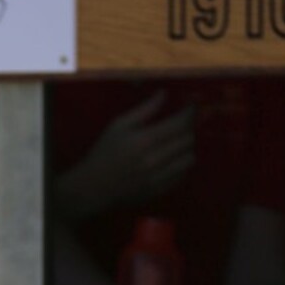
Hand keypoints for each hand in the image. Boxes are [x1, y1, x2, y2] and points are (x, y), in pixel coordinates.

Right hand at [58, 93, 195, 218]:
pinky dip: (181, 165)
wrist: (93, 188)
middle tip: (182, 124)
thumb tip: (164, 94)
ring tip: (178, 142)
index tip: (191, 106)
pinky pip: (182, 176)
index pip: (180, 123)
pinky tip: (172, 160)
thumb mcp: (119, 125)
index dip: (190, 113)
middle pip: (188, 140)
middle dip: (189, 129)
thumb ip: (144, 110)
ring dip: (187, 148)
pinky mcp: (158, 191)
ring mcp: (158, 178)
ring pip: (189, 159)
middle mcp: (155, 159)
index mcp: (145, 140)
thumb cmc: (104, 153)